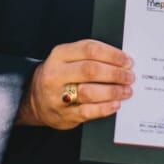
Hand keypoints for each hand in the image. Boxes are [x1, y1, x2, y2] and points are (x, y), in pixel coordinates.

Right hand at [16, 39, 134, 128]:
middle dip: (115, 73)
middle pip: (91, 70)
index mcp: (59, 54)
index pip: (89, 49)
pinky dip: (104, 108)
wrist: (34, 99)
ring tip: (126, 91)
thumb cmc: (59, 75)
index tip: (127, 60)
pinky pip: (87, 112)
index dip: (112, 54)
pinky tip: (115, 104)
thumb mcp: (67, 58)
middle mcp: (56, 74)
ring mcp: (57, 95)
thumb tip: (121, 61)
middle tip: (129, 76)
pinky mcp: (63, 115)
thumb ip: (89, 56)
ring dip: (113, 91)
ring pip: (89, 92)